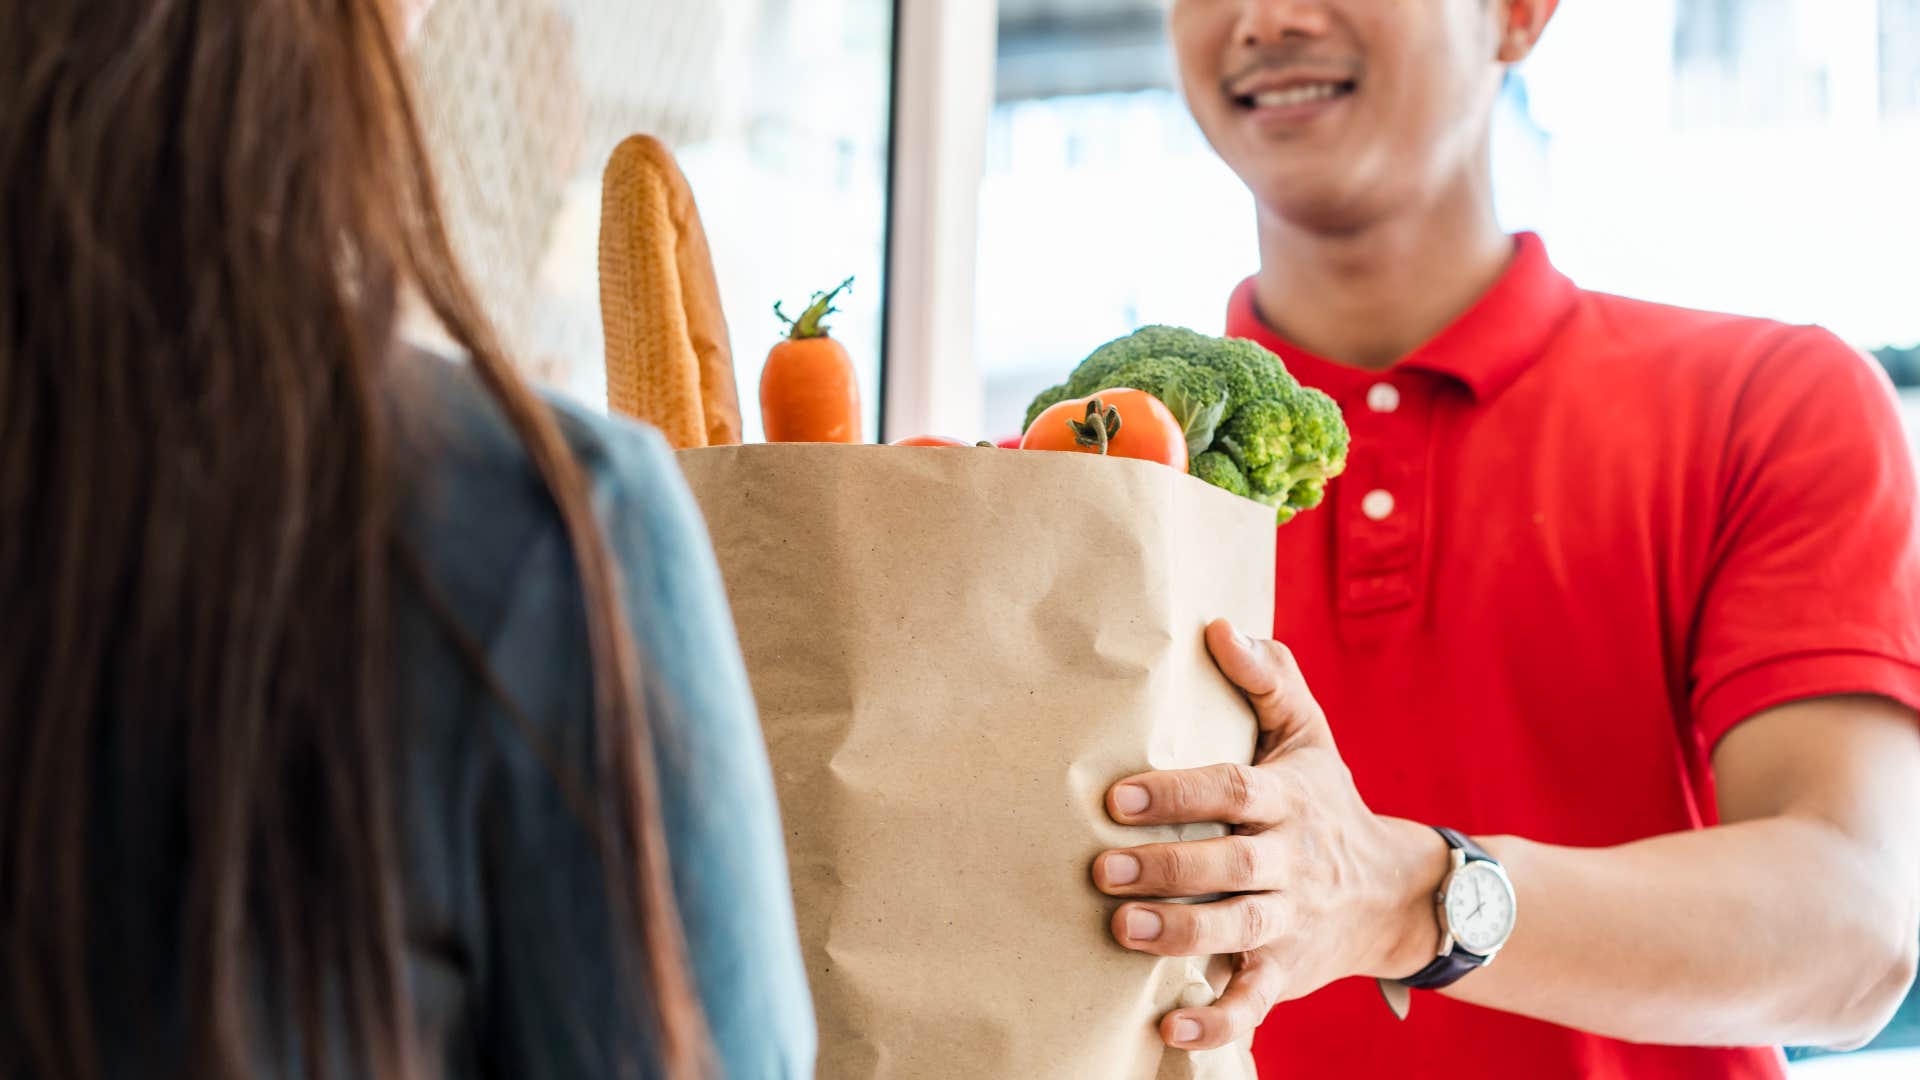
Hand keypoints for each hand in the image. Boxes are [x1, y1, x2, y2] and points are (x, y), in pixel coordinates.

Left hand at [1091, 620, 1448, 1050]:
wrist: (1398, 893)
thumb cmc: (1326, 802)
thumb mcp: (1308, 736)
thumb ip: (1267, 680)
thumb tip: (1219, 624)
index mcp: (1290, 800)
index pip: (1235, 791)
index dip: (1178, 794)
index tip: (1117, 798)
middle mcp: (1293, 862)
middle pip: (1234, 865)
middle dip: (1169, 869)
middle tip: (1102, 870)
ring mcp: (1292, 921)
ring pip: (1241, 932)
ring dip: (1181, 935)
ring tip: (1122, 932)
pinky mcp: (1286, 974)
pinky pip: (1254, 1002)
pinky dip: (1217, 1022)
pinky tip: (1169, 1027)